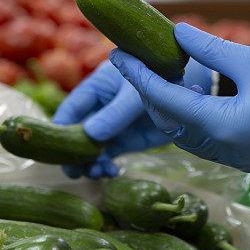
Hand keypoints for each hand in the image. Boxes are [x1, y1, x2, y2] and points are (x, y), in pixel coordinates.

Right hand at [51, 57, 212, 178]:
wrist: (193, 85)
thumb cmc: (162, 77)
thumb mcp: (137, 94)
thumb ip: (116, 113)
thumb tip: (90, 134)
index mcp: (98, 86)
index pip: (71, 108)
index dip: (60, 128)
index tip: (55, 149)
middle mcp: (101, 106)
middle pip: (78, 131)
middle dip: (74, 151)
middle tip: (73, 171)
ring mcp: (114, 123)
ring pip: (92, 146)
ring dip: (89, 161)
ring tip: (96, 172)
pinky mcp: (128, 139)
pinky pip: (109, 154)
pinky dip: (106, 164)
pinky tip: (110, 170)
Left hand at [109, 23, 249, 171]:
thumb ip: (211, 49)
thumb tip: (176, 33)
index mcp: (222, 127)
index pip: (165, 101)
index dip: (138, 76)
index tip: (118, 54)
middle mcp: (221, 149)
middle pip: (168, 122)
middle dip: (146, 91)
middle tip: (133, 60)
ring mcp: (231, 158)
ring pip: (182, 133)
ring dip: (165, 105)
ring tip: (155, 73)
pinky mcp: (241, 157)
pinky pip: (200, 138)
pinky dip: (186, 116)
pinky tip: (185, 93)